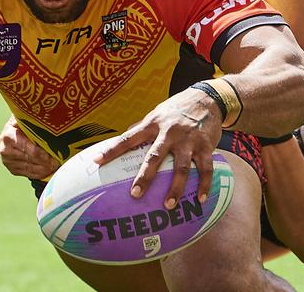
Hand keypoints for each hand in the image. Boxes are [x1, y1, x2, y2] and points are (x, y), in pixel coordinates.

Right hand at [0, 115, 60, 179]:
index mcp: (8, 134)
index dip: (41, 153)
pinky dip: (40, 174)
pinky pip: (28, 174)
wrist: (14, 129)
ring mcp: (7, 161)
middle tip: (58, 162)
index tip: (54, 154)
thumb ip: (35, 122)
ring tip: (57, 166)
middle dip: (46, 162)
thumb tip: (53, 123)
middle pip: (30, 159)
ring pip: (30, 169)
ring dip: (45, 169)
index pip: (27, 147)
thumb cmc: (24, 121)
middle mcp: (5, 149)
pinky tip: (50, 170)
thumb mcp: (26, 118)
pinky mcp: (12, 169)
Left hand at [94, 89, 221, 209]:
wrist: (207, 98)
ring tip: (168, 205)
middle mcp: (169, 132)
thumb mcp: (156, 113)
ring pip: (181, 167)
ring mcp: (188, 140)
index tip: (97, 162)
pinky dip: (204, 185)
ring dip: (175, 188)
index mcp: (153, 124)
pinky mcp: (206, 146)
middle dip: (144, 176)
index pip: (128, 138)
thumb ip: (141, 127)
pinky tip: (200, 200)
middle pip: (154, 156)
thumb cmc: (176, 108)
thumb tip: (123, 138)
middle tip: (135, 194)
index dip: (112, 150)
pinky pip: (205, 169)